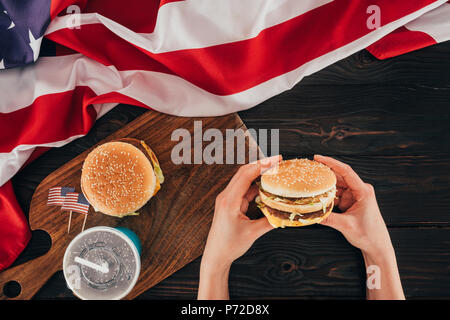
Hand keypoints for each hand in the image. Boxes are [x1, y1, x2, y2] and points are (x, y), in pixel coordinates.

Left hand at [198, 155, 281, 298]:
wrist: (215, 256)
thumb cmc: (229, 246)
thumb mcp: (253, 233)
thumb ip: (270, 221)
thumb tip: (286, 212)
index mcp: (229, 201)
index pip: (246, 175)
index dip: (262, 165)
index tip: (276, 160)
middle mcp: (226, 197)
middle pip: (244, 173)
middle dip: (261, 165)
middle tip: (278, 161)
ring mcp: (227, 199)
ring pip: (244, 180)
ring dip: (259, 174)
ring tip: (275, 171)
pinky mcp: (229, 203)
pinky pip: (244, 190)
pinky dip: (256, 186)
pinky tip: (267, 186)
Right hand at [314, 155, 390, 255]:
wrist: (377, 246)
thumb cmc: (369, 235)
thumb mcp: (346, 226)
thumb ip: (328, 218)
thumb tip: (312, 213)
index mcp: (363, 191)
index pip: (346, 171)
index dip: (331, 163)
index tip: (318, 158)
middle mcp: (359, 190)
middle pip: (339, 177)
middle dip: (324, 174)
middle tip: (309, 170)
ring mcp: (354, 196)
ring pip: (336, 186)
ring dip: (324, 186)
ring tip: (310, 184)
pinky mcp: (350, 202)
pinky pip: (336, 195)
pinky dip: (327, 196)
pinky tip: (317, 196)